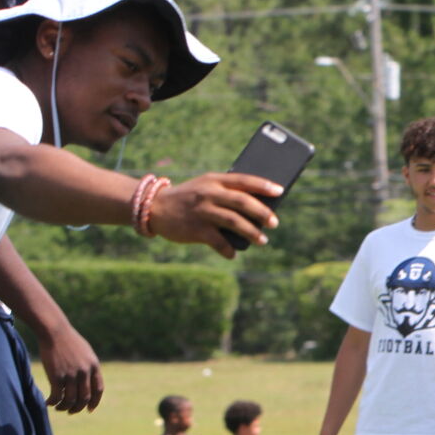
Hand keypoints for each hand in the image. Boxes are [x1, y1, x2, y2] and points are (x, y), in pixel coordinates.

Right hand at [36, 324, 101, 413]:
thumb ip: (89, 367)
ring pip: (70, 400)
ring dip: (64, 407)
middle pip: (84, 398)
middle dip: (77, 408)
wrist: (54, 332)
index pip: (98, 390)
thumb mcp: (85, 353)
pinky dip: (53, 402)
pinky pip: (56, 396)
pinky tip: (48, 403)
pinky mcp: (57, 376)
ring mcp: (71, 375)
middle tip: (71, 411)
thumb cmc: (69, 341)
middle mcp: (85, 372)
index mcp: (94, 366)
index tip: (89, 409)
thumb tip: (88, 381)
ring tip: (58, 408)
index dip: (94, 402)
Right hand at [149, 172, 281, 257]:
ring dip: (252, 233)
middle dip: (262, 213)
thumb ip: (227, 193)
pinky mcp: (195, 229)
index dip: (263, 185)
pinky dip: (229, 249)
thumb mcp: (206, 187)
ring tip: (263, 241)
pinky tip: (234, 254)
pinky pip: (218, 242)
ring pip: (234, 222)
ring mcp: (202, 212)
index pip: (243, 180)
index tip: (280, 191)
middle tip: (274, 223)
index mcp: (214, 180)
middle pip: (242, 202)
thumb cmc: (190, 198)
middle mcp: (209, 194)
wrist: (154, 207)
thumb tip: (259, 210)